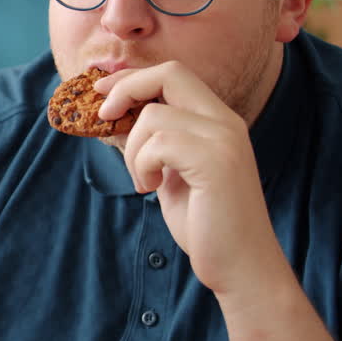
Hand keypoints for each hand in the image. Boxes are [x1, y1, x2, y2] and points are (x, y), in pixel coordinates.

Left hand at [95, 62, 290, 298]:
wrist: (240, 267)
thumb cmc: (205, 225)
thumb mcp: (170, 174)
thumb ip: (153, 145)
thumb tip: (114, 117)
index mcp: (218, 121)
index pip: (173, 74)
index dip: (132, 78)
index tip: (101, 93)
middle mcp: (225, 122)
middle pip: (169, 74)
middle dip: (125, 88)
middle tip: (104, 116)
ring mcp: (224, 139)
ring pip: (153, 115)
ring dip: (133, 151)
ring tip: (144, 181)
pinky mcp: (216, 160)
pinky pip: (158, 144)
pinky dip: (142, 166)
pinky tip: (151, 188)